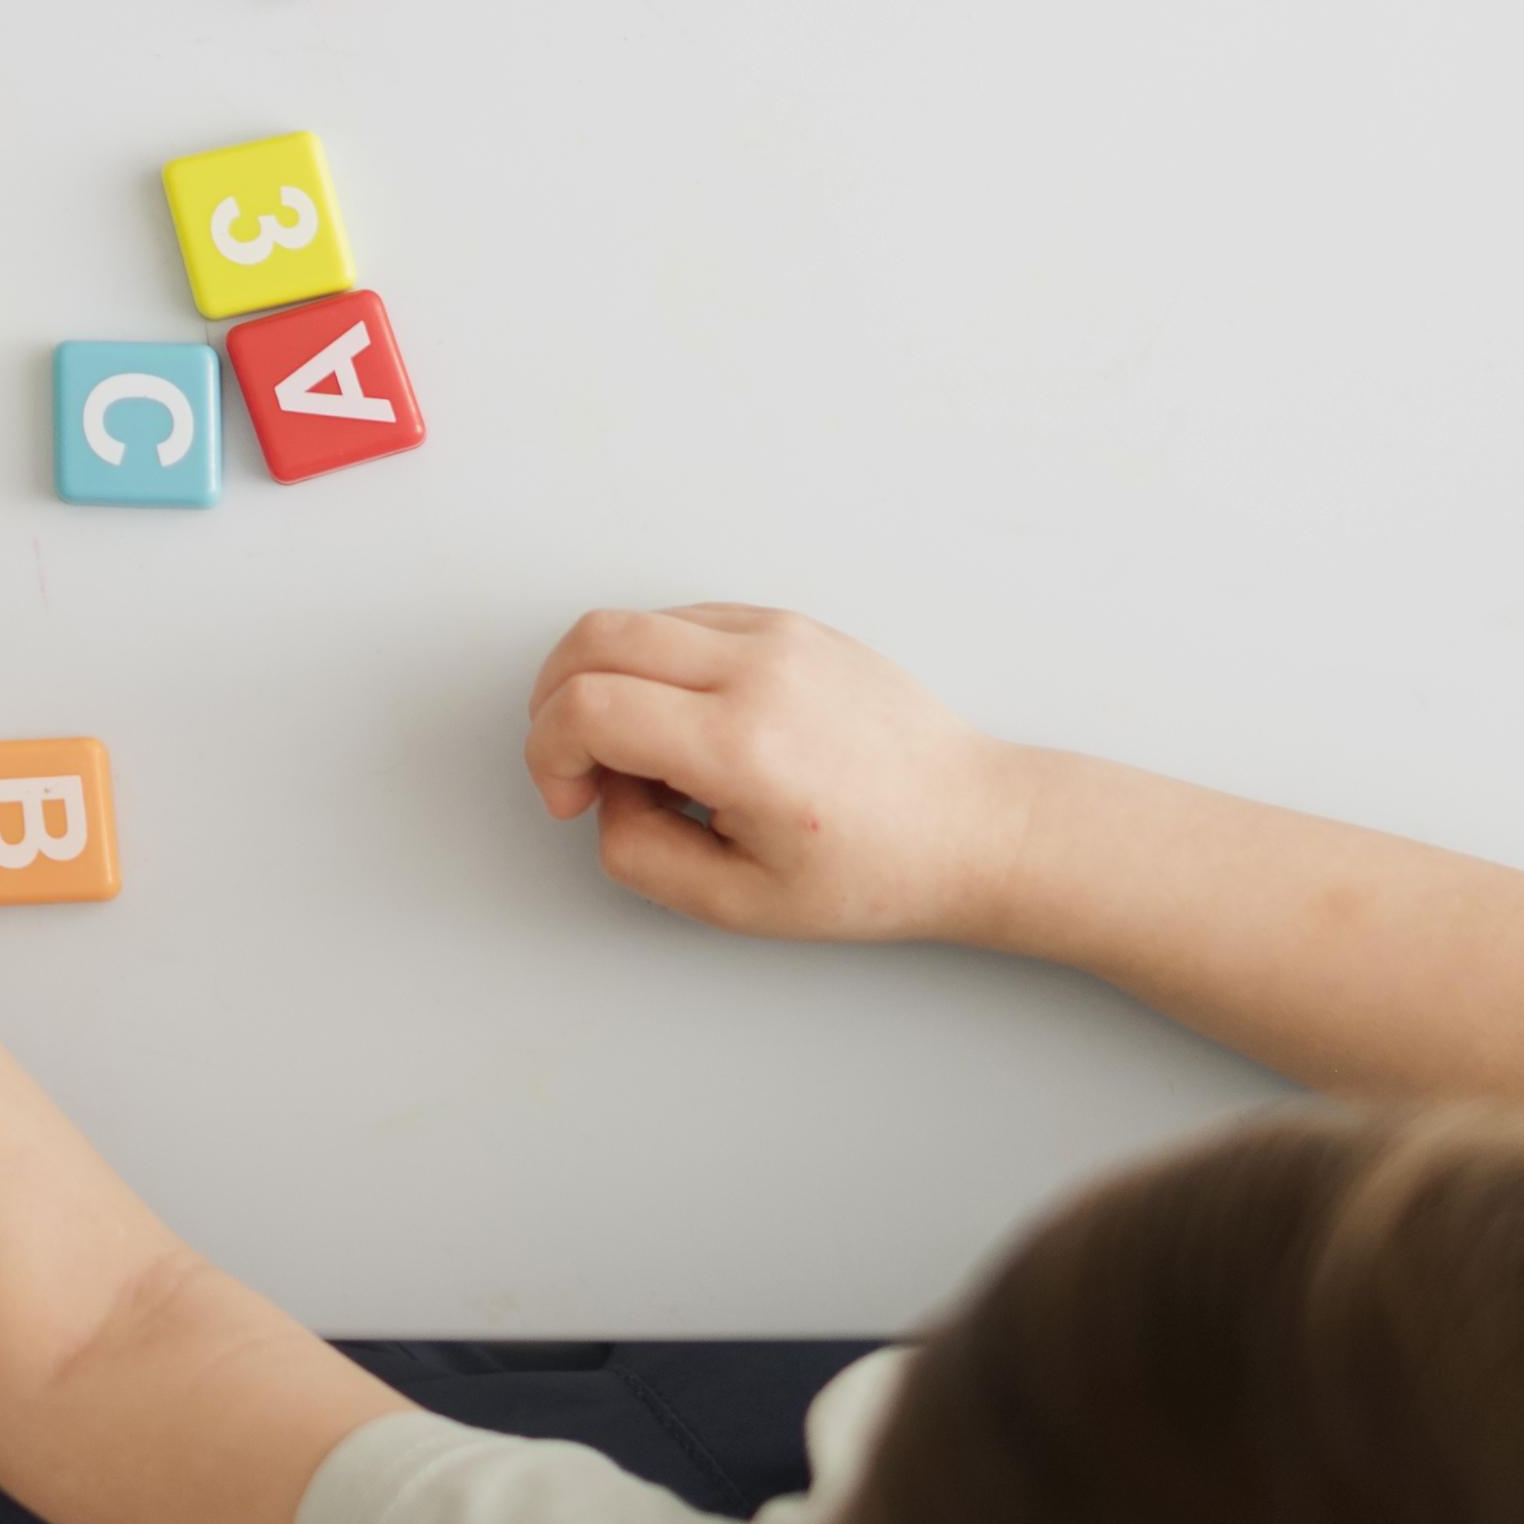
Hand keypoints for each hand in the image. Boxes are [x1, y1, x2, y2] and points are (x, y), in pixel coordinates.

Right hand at [523, 605, 1034, 946]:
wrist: (975, 825)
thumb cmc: (876, 871)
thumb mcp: (739, 903)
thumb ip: (639, 854)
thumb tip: (606, 797)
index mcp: (742, 746)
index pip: (588, 706)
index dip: (548, 753)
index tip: (571, 798)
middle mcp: (757, 670)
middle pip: (594, 638)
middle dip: (554, 702)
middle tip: (578, 766)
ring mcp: (778, 634)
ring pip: (635, 621)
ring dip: (606, 682)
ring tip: (650, 758)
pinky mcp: (792, 623)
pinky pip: (687, 620)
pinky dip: (656, 665)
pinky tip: (689, 727)